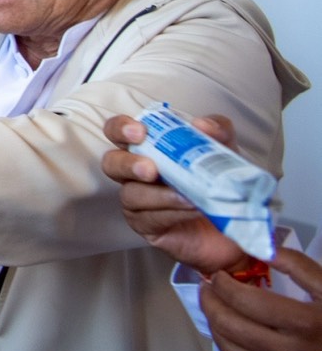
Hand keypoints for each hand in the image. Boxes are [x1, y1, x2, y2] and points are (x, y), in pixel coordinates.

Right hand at [100, 114, 246, 274]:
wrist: (239, 223)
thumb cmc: (221, 183)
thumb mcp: (226, 151)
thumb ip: (218, 131)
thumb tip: (201, 124)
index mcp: (146, 148)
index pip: (118, 131)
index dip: (120, 128)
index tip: (140, 131)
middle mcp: (135, 172)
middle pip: (111, 163)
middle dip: (127, 163)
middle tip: (151, 169)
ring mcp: (138, 200)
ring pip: (130, 194)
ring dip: (158, 194)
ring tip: (187, 196)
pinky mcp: (147, 226)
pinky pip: (148, 218)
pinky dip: (170, 212)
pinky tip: (190, 209)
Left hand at [202, 246, 321, 350]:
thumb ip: (298, 265)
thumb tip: (262, 248)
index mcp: (306, 324)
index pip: (246, 301)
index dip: (223, 284)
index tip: (219, 275)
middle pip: (231, 326)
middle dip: (210, 303)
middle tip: (208, 288)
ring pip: (230, 350)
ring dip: (214, 325)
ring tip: (214, 307)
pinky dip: (229, 348)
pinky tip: (231, 332)